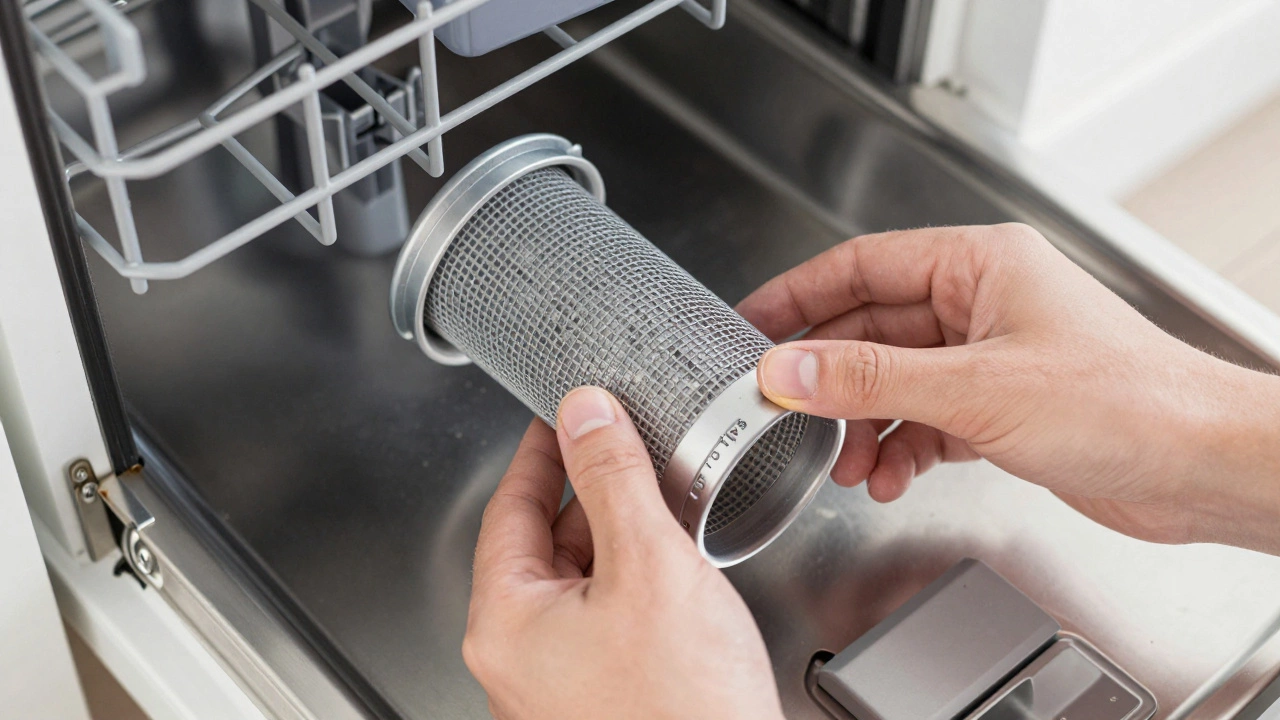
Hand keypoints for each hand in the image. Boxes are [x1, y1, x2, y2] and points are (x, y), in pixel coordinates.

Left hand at [463, 387, 783, 719]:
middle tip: (625, 447)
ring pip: (576, 582)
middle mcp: (519, 658)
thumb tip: (585, 415)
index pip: (507, 506)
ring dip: (614, 536)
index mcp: (507, 622)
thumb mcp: (649, 565)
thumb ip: (612, 478)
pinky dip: (631, 582)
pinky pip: (601, 619)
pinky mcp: (597, 698)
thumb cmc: (683, 712)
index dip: (540, 451)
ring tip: (660, 503)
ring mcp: (557, 684)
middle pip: (541, 543)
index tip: (560, 414)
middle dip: (587, 493)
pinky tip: (672, 567)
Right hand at [736, 224, 1279, 552]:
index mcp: (979, 264)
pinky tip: (892, 478)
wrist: (1200, 466)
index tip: (750, 325)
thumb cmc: (1125, 402)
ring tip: (847, 464)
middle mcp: (983, 303)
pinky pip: (926, 420)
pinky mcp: (1002, 408)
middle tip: (783, 411)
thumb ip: (870, 380)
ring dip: (865, 426)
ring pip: (896, 382)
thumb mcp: (974, 388)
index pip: (862, 265)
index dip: (799, 295)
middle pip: (873, 329)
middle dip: (830, 380)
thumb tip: (787, 371)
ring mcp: (992, 357)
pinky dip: (902, 449)